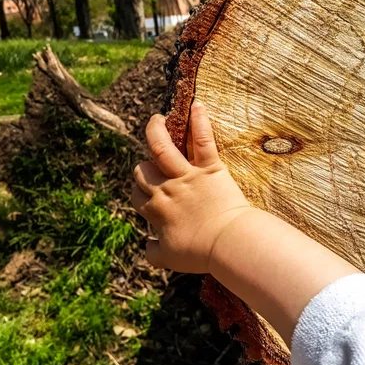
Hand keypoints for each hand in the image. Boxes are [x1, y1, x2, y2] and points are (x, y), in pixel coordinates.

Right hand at [131, 102, 251, 272]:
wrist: (228, 244)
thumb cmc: (200, 253)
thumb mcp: (169, 259)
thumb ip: (153, 252)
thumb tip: (146, 245)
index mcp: (155, 210)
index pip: (136, 194)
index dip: (139, 192)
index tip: (146, 194)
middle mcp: (166, 189)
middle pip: (143, 170)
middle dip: (143, 167)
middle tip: (151, 164)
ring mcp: (187, 176)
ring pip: (162, 147)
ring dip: (155, 130)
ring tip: (157, 119)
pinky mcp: (210, 168)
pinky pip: (202, 141)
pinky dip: (200, 121)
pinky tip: (197, 105)